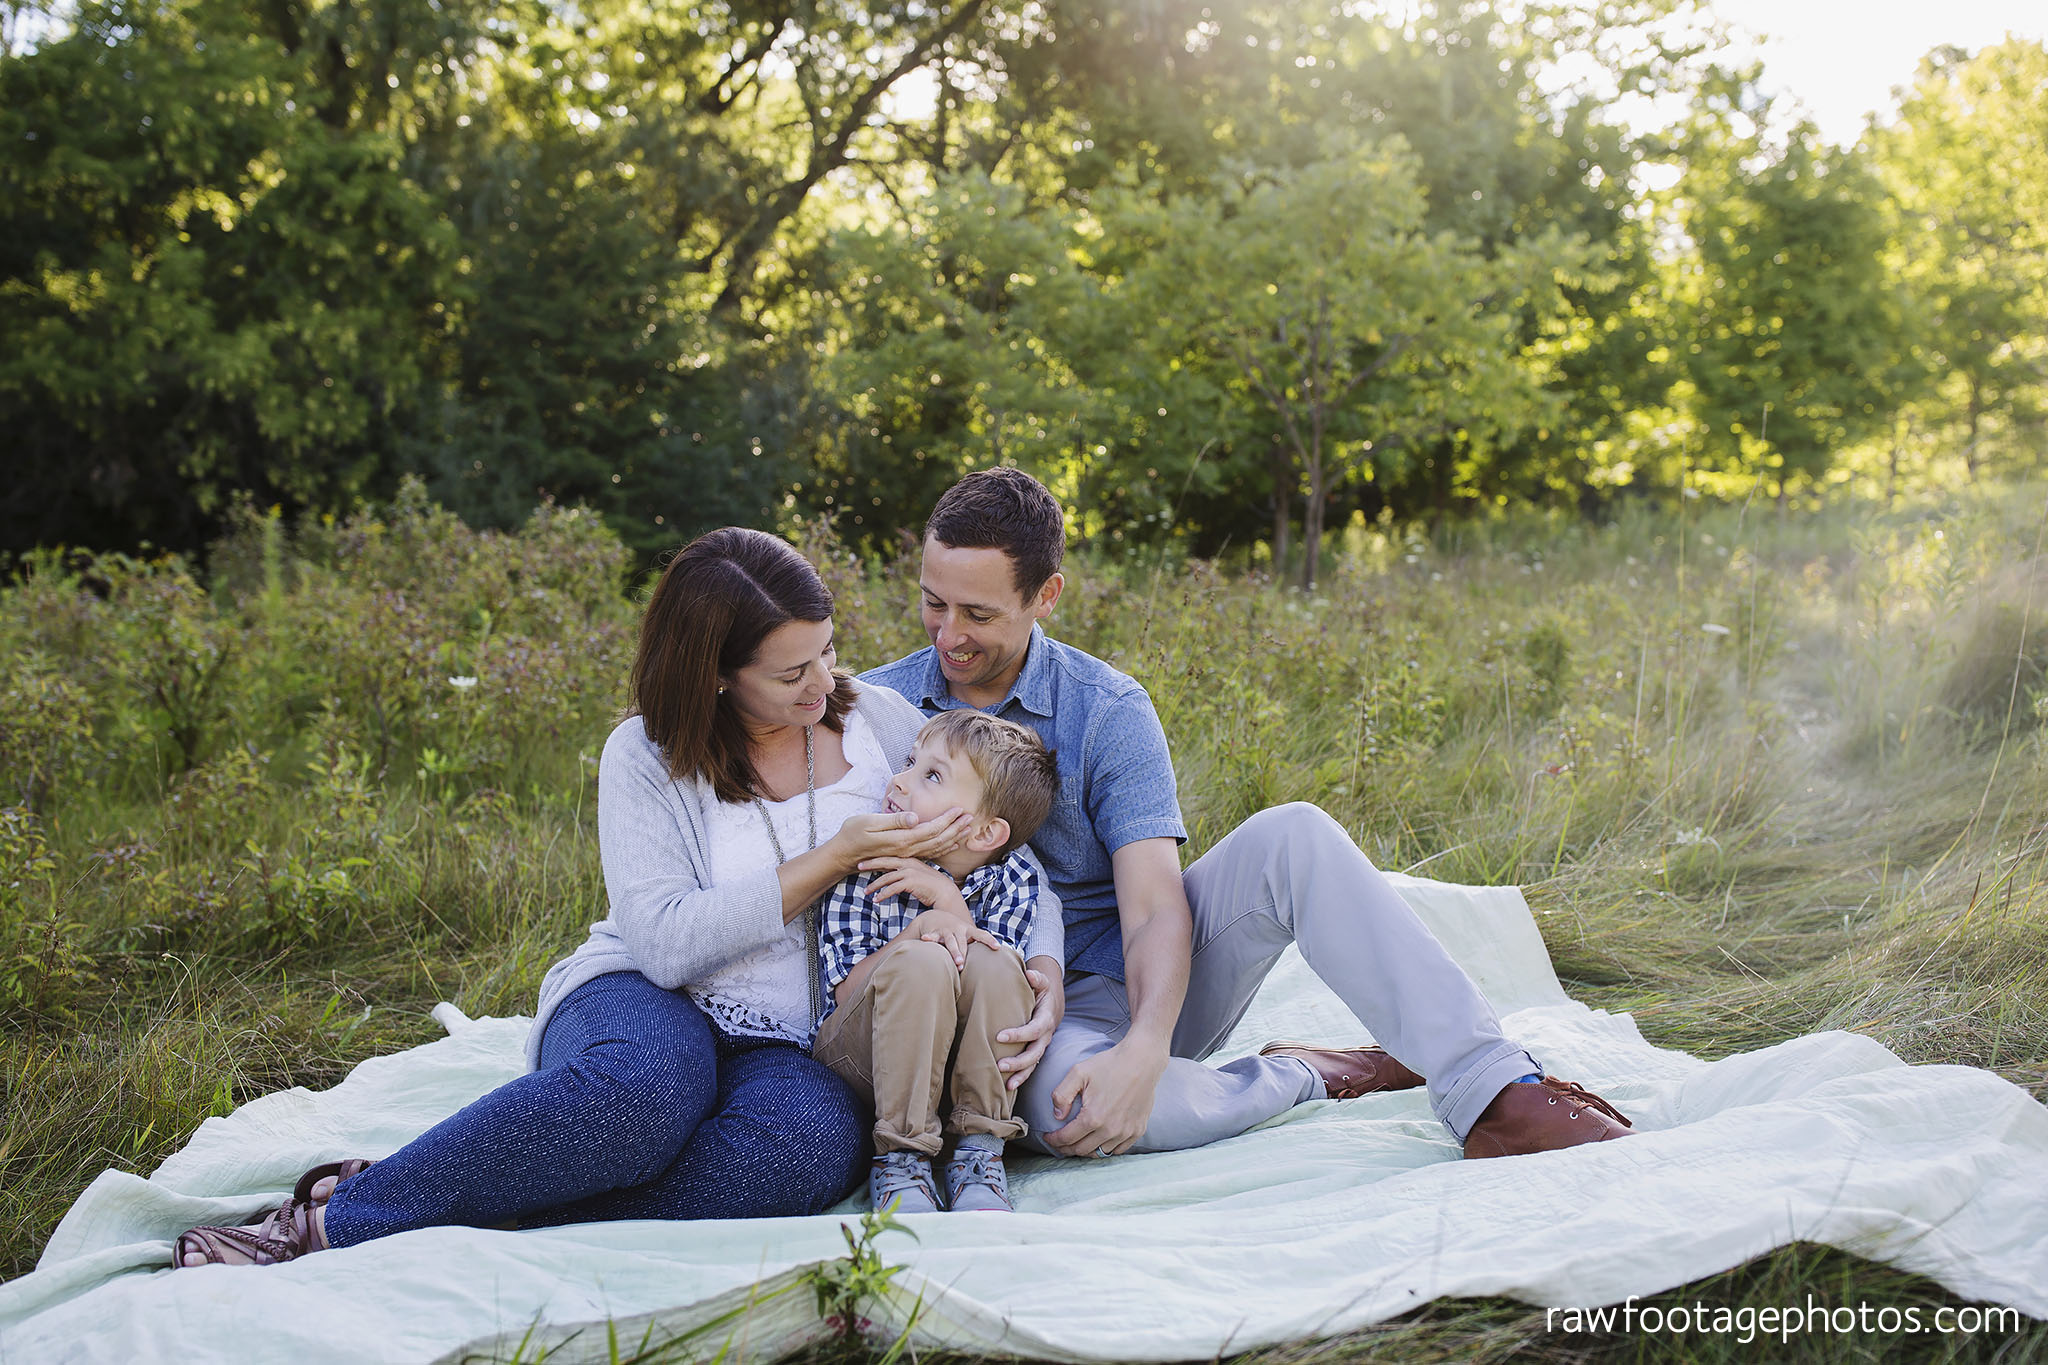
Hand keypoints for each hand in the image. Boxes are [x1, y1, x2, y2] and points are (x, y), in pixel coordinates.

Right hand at [830, 808, 975, 870]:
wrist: (844, 855)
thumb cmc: (853, 833)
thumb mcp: (869, 822)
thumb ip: (894, 821)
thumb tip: (915, 817)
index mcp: (901, 839)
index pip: (931, 829)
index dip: (947, 820)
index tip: (959, 809)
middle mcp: (907, 849)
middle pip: (938, 840)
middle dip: (956, 828)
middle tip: (971, 817)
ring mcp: (906, 854)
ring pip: (936, 848)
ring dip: (953, 838)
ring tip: (967, 829)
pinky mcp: (904, 856)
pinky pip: (929, 853)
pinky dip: (943, 848)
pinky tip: (951, 843)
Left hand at [862, 856, 963, 909]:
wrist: (945, 893)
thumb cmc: (931, 886)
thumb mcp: (918, 874)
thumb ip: (907, 872)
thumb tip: (895, 875)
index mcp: (910, 858)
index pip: (889, 856)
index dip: (876, 857)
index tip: (865, 859)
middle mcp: (909, 863)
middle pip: (884, 861)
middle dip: (870, 863)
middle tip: (857, 866)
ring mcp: (910, 872)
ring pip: (886, 877)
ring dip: (874, 885)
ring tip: (866, 891)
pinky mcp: (910, 882)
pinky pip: (891, 888)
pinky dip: (882, 894)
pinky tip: (876, 899)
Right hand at [904, 907, 987, 965]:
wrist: (936, 916)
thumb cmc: (956, 932)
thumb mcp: (966, 935)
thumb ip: (975, 946)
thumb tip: (991, 962)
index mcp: (968, 930)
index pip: (981, 935)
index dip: (989, 940)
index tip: (997, 947)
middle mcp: (958, 929)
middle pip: (963, 942)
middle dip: (963, 953)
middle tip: (963, 965)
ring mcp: (947, 930)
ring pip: (950, 941)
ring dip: (954, 951)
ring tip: (957, 961)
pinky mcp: (935, 931)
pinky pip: (932, 935)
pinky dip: (929, 938)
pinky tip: (924, 939)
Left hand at [996, 965, 1062, 1090]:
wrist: (1052, 1005)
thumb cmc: (1041, 992)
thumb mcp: (1042, 983)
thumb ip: (1037, 978)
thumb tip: (1029, 974)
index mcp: (1046, 1019)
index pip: (1034, 1030)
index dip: (1019, 1035)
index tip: (1000, 1036)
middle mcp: (1045, 1036)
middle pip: (1035, 1053)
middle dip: (1019, 1061)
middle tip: (1000, 1065)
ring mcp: (1041, 1047)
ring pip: (1034, 1064)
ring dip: (1020, 1075)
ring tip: (1006, 1083)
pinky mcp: (1036, 1053)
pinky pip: (1030, 1068)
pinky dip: (1021, 1078)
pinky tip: (1008, 1087)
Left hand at [1043, 1037, 1166, 1157]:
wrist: (1141, 1061)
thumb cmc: (1109, 1064)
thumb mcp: (1078, 1073)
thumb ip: (1061, 1095)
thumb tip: (1057, 1116)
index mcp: (1093, 1117)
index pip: (1067, 1139)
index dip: (1054, 1141)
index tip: (1048, 1137)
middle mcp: (1109, 1130)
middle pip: (1081, 1150)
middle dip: (1066, 1148)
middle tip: (1059, 1142)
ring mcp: (1125, 1132)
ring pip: (1099, 1153)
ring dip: (1085, 1150)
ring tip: (1078, 1142)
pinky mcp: (1137, 1131)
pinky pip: (1117, 1150)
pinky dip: (1105, 1149)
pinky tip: (1098, 1141)